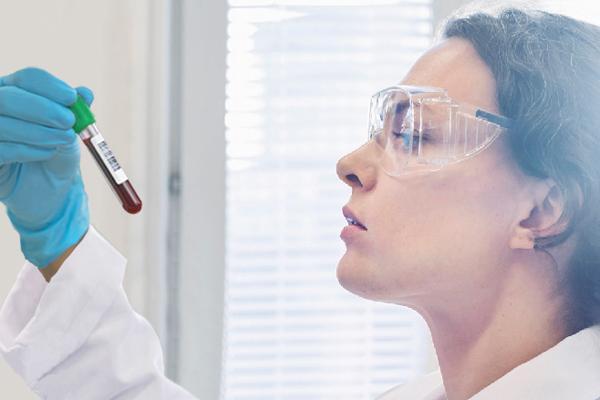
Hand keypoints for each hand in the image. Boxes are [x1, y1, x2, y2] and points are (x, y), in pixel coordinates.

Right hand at [0, 67, 92, 267]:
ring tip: (62, 140)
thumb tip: (86, 93)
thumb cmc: (56, 155)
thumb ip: (77, 111)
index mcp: (18, 92)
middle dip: (43, 108)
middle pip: (10, 96)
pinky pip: (3, 149)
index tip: (73, 98)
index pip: (28, 78)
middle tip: (68, 122)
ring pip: (4, 123)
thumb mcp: (70, 132)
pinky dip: (28, 150)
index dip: (51, 87)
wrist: (48, 191)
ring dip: (39, 131)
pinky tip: (46, 154)